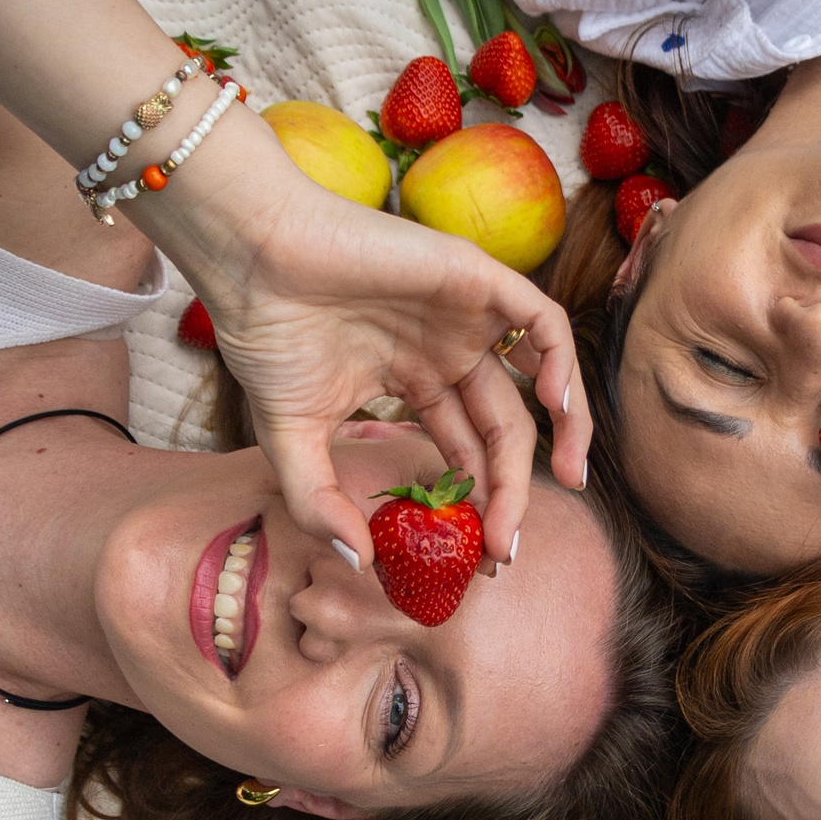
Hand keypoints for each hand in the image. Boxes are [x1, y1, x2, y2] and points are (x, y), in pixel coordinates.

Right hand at [149, 152, 586, 571]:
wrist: (250, 257)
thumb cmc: (265, 333)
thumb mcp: (290, 438)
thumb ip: (320, 502)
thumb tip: (358, 562)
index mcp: (414, 381)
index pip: (465, 450)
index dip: (479, 502)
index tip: (484, 555)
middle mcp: (447, 351)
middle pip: (502, 429)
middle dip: (512, 490)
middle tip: (508, 546)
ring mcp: (465, 315)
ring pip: (541, 376)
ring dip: (564, 428)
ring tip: (570, 479)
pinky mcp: (475, 278)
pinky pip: (541, 323)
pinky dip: (561, 364)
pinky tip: (556, 410)